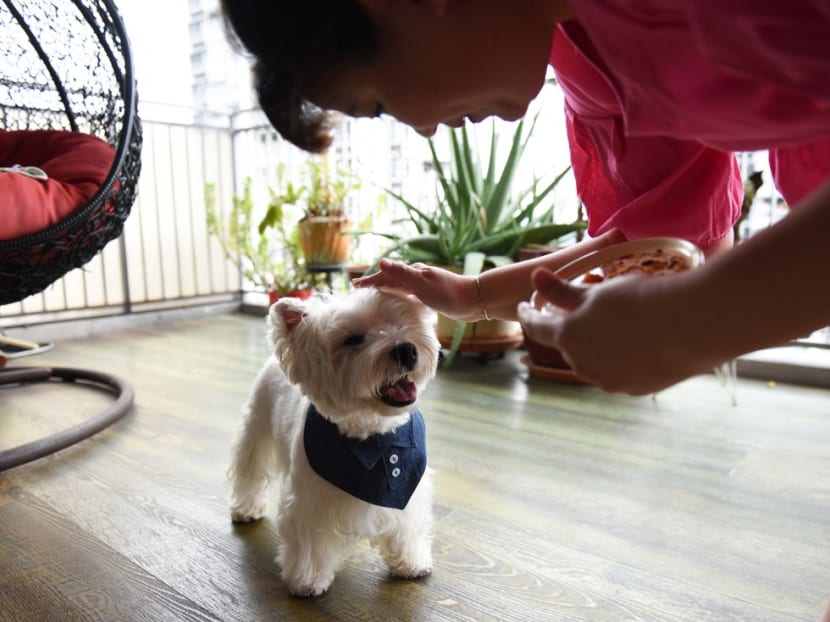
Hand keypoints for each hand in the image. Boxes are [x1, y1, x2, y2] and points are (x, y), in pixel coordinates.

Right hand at [353, 259, 482, 321]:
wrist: (473, 301)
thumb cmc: (448, 293)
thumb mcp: (421, 284)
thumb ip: (401, 274)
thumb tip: (381, 262)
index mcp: (413, 272)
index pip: (386, 274)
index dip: (370, 280)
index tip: (355, 285)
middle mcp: (417, 276)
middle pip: (391, 278)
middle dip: (375, 281)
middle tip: (359, 287)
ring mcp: (424, 285)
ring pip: (399, 285)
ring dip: (386, 287)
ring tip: (375, 291)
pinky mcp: (431, 295)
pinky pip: (408, 293)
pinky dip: (399, 294)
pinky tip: (399, 298)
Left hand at [517, 268, 717, 394]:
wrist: (694, 325)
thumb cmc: (642, 299)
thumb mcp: (598, 290)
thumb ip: (562, 290)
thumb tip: (535, 277)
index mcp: (568, 336)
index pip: (537, 327)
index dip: (528, 315)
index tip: (525, 307)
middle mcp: (582, 364)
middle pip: (568, 344)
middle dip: (573, 329)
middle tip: (588, 309)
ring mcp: (608, 381)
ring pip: (595, 360)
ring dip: (599, 345)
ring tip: (624, 324)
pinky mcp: (634, 390)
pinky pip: (620, 372)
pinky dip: (623, 358)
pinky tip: (643, 342)